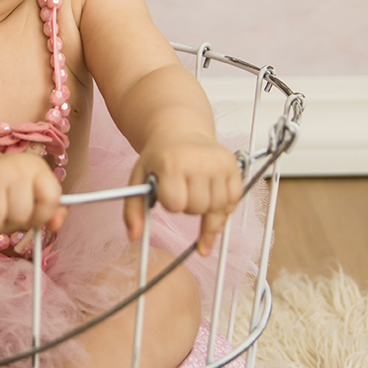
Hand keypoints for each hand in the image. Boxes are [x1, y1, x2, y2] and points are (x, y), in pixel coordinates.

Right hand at [0, 150, 65, 235]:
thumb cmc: (7, 187)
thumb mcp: (33, 192)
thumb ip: (51, 210)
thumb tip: (55, 225)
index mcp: (36, 167)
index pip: (50, 200)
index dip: (42, 217)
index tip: (32, 216)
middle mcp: (14, 165)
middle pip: (20, 215)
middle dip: (13, 223)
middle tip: (6, 212)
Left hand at [125, 133, 242, 253]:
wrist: (180, 132)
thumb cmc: (161, 157)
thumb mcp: (140, 179)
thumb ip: (133, 209)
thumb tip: (134, 235)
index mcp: (172, 163)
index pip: (176, 204)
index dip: (171, 204)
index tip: (169, 191)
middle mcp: (198, 161)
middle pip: (198, 208)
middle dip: (188, 207)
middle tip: (183, 190)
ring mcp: (218, 163)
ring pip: (218, 207)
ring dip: (207, 209)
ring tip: (197, 193)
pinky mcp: (233, 165)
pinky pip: (234, 199)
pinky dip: (225, 206)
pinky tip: (214, 200)